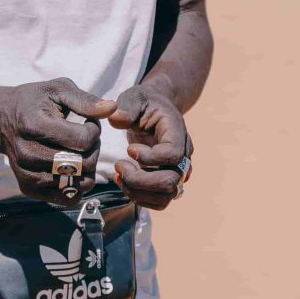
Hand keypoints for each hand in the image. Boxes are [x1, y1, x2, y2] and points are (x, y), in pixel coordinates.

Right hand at [0, 78, 110, 199]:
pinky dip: (77, 186)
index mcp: (35, 125)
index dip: (95, 130)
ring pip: (78, 183)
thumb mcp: (58, 90)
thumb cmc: (34, 101)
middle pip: (83, 164)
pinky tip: (74, 170)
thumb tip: (112, 109)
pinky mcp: (28, 188)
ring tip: (80, 152)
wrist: (1, 119)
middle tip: (86, 138)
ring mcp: (27, 173)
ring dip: (88, 168)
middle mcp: (28, 152)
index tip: (89, 123)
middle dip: (94, 149)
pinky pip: (67, 198)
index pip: (83, 140)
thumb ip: (85, 100)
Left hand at [104, 84, 190, 210]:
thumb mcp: (133, 97)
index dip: (149, 158)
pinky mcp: (167, 180)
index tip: (129, 149)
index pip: (172, 154)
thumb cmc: (144, 103)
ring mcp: (177, 170)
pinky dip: (139, 197)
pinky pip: (160, 201)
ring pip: (166, 196)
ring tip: (119, 175)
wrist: (155, 110)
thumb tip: (116, 118)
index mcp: (177, 132)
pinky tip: (124, 181)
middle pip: (171, 181)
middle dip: (139, 179)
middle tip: (119, 165)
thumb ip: (126, 107)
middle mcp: (183, 154)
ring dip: (138, 192)